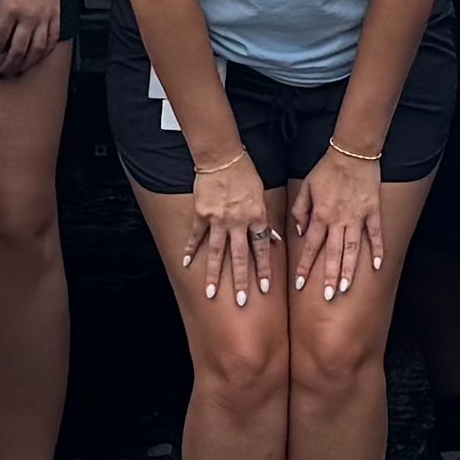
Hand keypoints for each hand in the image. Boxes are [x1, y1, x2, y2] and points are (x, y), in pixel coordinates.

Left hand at [0, 0, 65, 78]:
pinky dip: (45, 53)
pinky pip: (52, 40)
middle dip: (6, 66)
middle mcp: (27, 17)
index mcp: (9, 10)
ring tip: (16, 71)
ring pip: (35, 51)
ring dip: (25, 65)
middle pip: (16, 52)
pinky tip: (39, 58)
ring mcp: (44, 17)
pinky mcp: (56, 14)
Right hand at [182, 155, 274, 307]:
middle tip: (241, 301)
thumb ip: (264, 219)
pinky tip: (186, 264)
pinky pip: (196, 236)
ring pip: (216, 252)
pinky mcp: (202, 214)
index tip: (265, 288)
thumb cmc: (245, 174)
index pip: (261, 248)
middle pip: (239, 257)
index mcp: (255, 216)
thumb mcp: (261, 195)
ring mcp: (218, 219)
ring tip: (210, 293)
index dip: (264, 269)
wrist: (222, 157)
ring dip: (213, 274)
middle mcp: (237, 221)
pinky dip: (190, 250)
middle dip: (240, 281)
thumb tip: (273, 239)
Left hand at [291, 148, 385, 300]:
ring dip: (349, 270)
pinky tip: (376, 266)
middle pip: (333, 253)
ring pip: (352, 249)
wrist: (352, 152)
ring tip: (346, 288)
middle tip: (328, 296)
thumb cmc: (327, 170)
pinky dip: (377, 250)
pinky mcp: (372, 211)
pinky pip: (375, 234)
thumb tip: (301, 232)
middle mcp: (339, 220)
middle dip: (329, 276)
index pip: (310, 246)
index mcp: (321, 215)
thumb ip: (300, 211)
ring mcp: (357, 217)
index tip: (300, 284)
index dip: (305, 266)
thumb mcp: (306, 187)